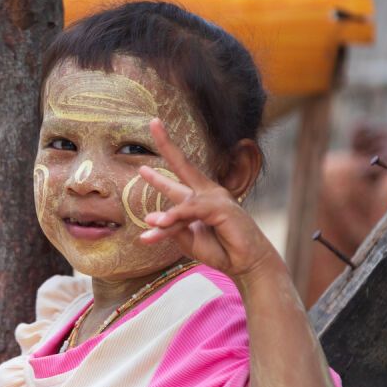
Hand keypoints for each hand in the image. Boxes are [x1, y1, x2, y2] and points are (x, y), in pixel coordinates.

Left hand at [139, 119, 276, 280]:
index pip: (176, 182)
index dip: (158, 176)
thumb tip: (151, 218)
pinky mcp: (221, 206)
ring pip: (180, 204)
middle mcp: (207, 192)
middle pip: (183, 164)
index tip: (141, 168)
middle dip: (167, 144)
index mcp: (199, 199)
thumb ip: (172, 227)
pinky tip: (161, 224)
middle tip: (153, 122)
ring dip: (164, 222)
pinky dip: (175, 218)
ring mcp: (216, 197)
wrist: (245, 263)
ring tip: (148, 234)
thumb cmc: (220, 250)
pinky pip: (190, 210)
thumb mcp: (188, 240)